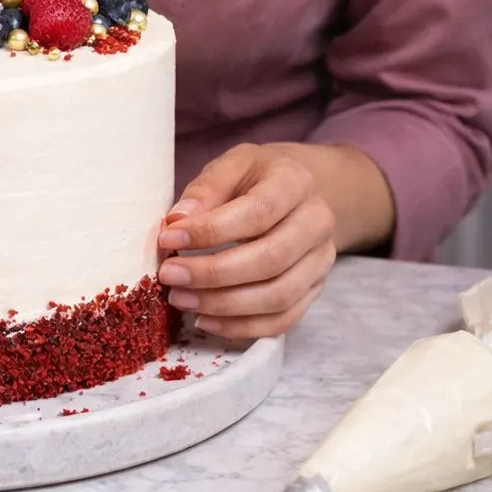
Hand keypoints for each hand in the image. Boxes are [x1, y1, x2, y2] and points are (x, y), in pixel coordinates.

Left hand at [157, 143, 336, 339]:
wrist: (295, 191)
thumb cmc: (255, 177)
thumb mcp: (230, 165)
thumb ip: (205, 190)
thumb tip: (177, 221)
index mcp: (295, 182)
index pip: (257, 212)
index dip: (211, 231)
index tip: (169, 239)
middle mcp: (317, 222)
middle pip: (270, 259)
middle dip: (213, 273)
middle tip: (170, 276)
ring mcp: (321, 260)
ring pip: (278, 296)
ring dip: (223, 305)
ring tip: (182, 299)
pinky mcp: (315, 290)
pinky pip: (282, 320)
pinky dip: (241, 327)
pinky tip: (205, 320)